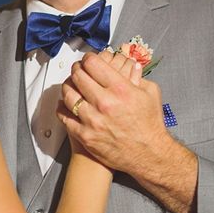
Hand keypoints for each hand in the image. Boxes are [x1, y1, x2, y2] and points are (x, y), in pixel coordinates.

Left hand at [57, 50, 167, 174]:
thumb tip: (132, 65)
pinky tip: (66, 104)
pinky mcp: (85, 135)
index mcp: (120, 89)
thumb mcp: (151, 94)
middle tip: (78, 69)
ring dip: (67, 86)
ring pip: (68, 95)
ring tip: (71, 85)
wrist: (148, 155)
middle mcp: (104, 103)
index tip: (88, 60)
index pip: (93, 64)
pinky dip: (62, 107)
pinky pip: (65, 116)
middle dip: (76, 69)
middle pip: (78, 76)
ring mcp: (92, 120)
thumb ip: (139, 77)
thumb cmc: (150, 125)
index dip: (88, 58)